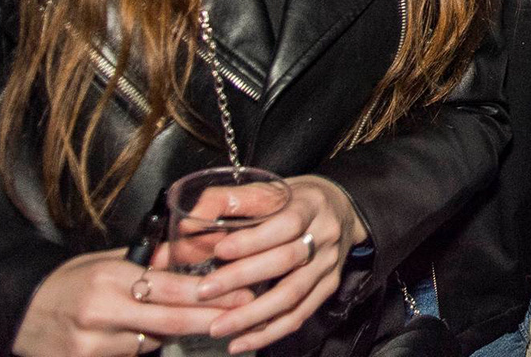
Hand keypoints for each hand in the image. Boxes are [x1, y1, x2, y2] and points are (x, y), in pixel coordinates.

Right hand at [13, 250, 246, 356]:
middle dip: (209, 317)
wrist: (18, 312)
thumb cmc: (67, 282)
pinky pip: (130, 355)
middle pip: (169, 321)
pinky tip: (137, 333)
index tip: (240, 293)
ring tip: (183, 317)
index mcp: (109, 278)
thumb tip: (195, 252)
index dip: (208, 294)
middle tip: (243, 313)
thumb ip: (150, 263)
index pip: (169, 289)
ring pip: (152, 341)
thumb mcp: (106, 262)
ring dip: (170, 330)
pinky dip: (141, 345)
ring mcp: (92, 343)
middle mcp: (101, 312)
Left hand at [191, 174, 367, 354]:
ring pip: (292, 295)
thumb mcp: (269, 189)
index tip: (219, 251)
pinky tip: (240, 342)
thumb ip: (229, 200)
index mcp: (311, 205)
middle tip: (203, 291)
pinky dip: (269, 332)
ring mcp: (328, 265)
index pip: (285, 224)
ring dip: (252, 315)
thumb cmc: (295, 200)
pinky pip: (299, 315)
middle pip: (285, 261)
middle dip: (241, 278)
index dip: (253, 240)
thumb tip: (189, 221)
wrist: (341, 209)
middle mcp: (324, 235)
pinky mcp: (327, 287)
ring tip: (217, 327)